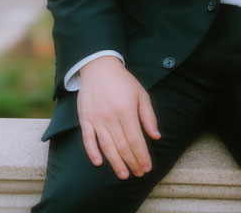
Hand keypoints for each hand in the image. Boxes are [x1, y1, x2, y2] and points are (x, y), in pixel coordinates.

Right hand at [77, 56, 160, 179]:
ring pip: (107, 146)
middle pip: (123, 146)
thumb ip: (148, 116)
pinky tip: (98, 163)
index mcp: (126, 110)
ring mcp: (96, 118)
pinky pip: (87, 139)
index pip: (136, 140)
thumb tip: (156, 137)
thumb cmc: (123, 81)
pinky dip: (92, 152)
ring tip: (124, 175)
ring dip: (116, 163)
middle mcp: (111, 117)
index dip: (142, 156)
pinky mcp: (84, 118)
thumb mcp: (141, 94)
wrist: (98, 67)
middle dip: (132, 162)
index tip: (147, 168)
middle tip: (138, 173)